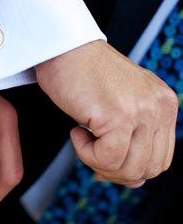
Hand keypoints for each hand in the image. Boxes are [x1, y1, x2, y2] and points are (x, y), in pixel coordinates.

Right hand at [36, 40, 177, 186]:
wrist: (62, 46)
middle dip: (116, 171)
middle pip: (148, 168)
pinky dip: (85, 153)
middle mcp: (158, 106)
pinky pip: (107, 158)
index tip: (106, 162)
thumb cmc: (80, 71)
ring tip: (83, 138)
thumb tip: (131, 176)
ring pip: (129, 168)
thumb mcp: (117, 101)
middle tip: (91, 153)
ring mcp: (141, 111)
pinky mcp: (119, 115)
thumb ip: (131, 133)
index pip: (161, 159)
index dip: (131, 169)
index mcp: (162, 103)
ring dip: (99, 162)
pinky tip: (76, 131)